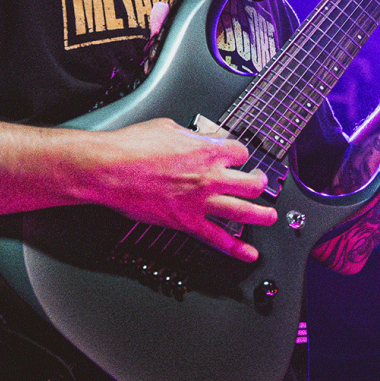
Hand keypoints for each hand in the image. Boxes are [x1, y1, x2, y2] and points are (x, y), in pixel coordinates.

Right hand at [70, 117, 277, 260]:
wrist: (110, 169)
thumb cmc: (131, 146)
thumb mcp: (168, 127)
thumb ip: (190, 136)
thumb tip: (196, 138)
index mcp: (208, 150)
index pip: (241, 152)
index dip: (240, 155)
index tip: (237, 158)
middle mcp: (210, 176)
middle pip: (252, 183)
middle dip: (260, 182)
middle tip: (260, 184)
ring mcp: (201, 201)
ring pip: (244, 211)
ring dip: (262, 215)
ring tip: (269, 216)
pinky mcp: (186, 221)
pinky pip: (217, 239)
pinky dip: (236, 249)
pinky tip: (248, 253)